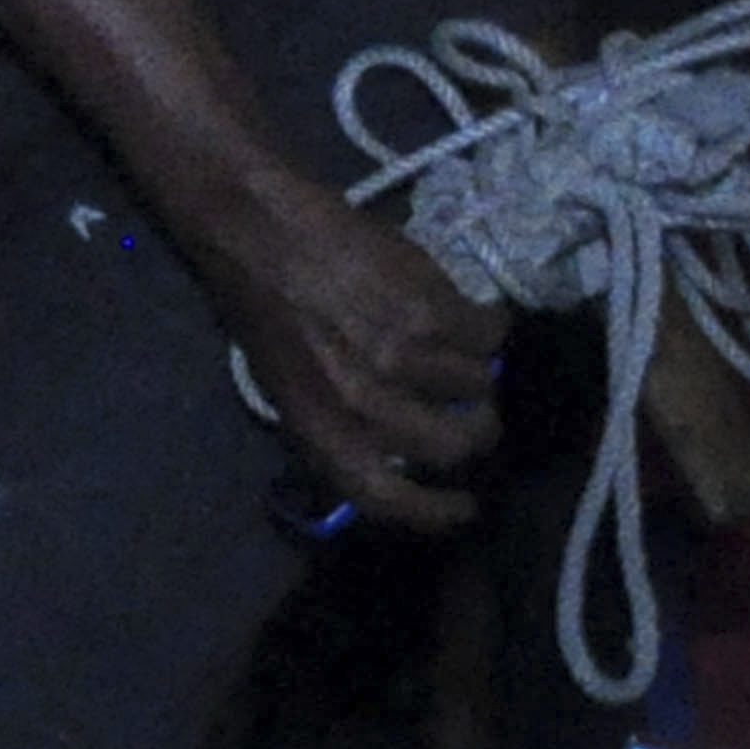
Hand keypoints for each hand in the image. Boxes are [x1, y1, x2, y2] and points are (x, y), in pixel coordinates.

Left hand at [207, 174, 503, 528]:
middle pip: (457, 446)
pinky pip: (490, 334)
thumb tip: (399, 466)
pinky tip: (464, 312)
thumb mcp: (288, 390)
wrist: (259, 235)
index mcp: (319, 429)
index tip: (466, 506)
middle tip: (478, 416)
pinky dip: (487, 326)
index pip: (387, 498)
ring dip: (477, 370)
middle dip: (478, 434)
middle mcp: (362, 403)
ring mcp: (401, 356)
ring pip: (482, 384)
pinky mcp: (431, 309)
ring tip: (454, 346)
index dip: (435, 513)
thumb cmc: (269, 314)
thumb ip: (340, 430)